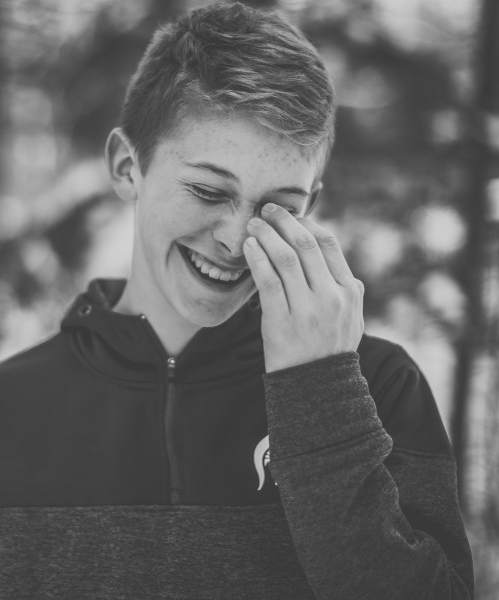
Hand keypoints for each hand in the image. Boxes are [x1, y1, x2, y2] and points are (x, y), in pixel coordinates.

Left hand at [243, 205, 363, 372]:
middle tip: (266, 210)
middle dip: (283, 222)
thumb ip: (343, 286)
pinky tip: (249, 248)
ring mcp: (307, 310)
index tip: (290, 216)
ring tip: (253, 225)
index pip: (328, 244)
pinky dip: (257, 259)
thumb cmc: (329, 349)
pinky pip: (268, 281)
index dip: (306, 223)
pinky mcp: (282, 321)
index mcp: (349, 291)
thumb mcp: (351, 316)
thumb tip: (326, 251)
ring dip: (266, 235)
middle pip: (305, 244)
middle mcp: (331, 297)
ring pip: (285, 258)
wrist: (317, 388)